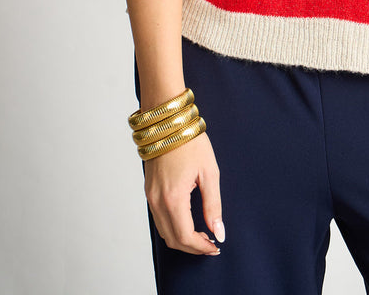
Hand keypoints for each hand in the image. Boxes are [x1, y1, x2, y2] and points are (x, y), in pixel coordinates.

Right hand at [144, 131, 223, 254]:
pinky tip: (188, 221)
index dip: (202, 247)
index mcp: (174, 197)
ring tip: (202, 234)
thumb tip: (219, 232)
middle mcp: (158, 201)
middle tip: (211, 243)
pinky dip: (173, 227)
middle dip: (193, 247)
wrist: (168, 122)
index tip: (216, 246)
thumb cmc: (190, 142)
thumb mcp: (209, 173)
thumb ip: (214, 206)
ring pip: (164, 232)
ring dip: (182, 239)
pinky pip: (159, 220)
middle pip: (173, 240)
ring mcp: (151, 197)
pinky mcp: (149, 191)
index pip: (185, 237)